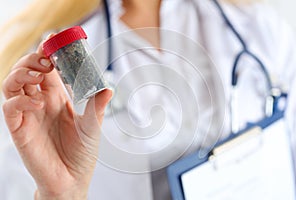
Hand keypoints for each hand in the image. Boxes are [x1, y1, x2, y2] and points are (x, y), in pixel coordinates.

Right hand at [2, 41, 111, 199]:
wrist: (72, 179)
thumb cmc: (82, 152)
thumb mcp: (93, 126)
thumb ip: (97, 106)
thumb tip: (108, 87)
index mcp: (57, 97)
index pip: (47, 69)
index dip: (47, 52)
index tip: (54, 39)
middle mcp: (40, 102)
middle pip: (26, 71)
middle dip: (32, 59)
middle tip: (46, 58)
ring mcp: (29, 114)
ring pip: (12, 84)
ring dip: (21, 73)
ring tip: (38, 73)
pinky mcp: (20, 129)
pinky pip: (11, 108)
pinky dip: (21, 100)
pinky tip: (38, 104)